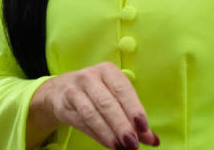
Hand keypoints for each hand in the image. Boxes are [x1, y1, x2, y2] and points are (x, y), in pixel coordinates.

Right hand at [27, 62, 158, 149]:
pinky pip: (81, 121)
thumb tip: (153, 140)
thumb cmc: (96, 93)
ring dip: (108, 133)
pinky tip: (109, 143)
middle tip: (133, 143)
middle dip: (121, 124)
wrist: (60, 90)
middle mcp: (90, 76)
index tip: (144, 127)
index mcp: (108, 70)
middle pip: (107, 103)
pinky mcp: (64, 104)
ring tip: (121, 147)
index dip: (134, 109)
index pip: (123, 90)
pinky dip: (97, 135)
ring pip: (92, 113)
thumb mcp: (115, 98)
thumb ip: (133, 117)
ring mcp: (75, 89)